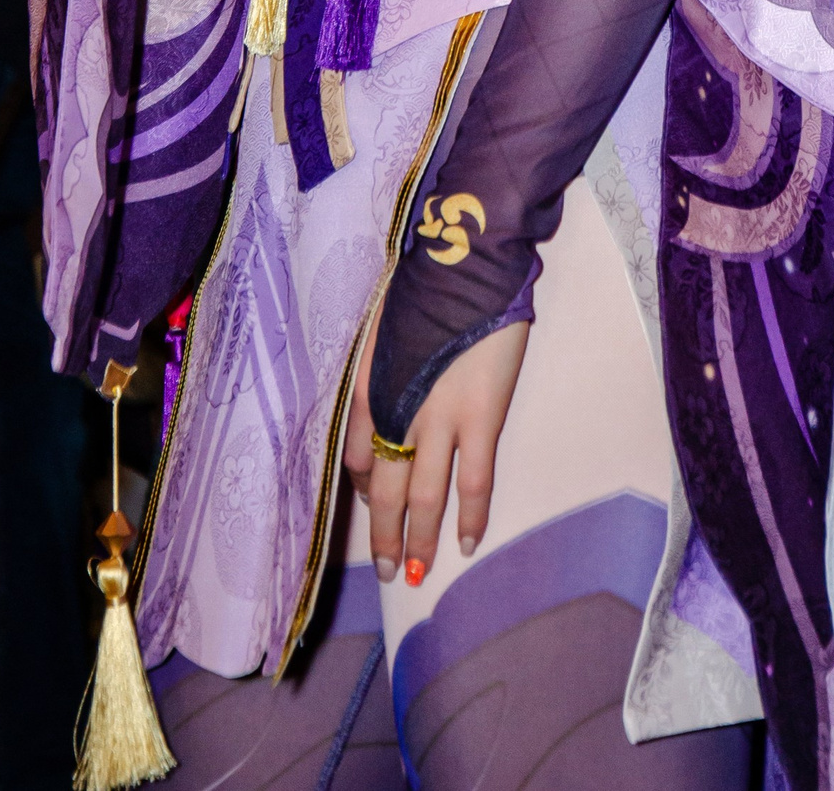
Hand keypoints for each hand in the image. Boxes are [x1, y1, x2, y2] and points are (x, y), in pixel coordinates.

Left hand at [342, 307, 528, 585]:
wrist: (465, 260)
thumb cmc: (425, 283)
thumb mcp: (381, 327)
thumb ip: (380, 369)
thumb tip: (387, 399)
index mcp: (367, 390)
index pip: (354, 458)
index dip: (364, 489)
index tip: (376, 502)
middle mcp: (395, 415)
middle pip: (385, 491)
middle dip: (386, 536)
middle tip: (390, 572)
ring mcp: (437, 420)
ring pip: (424, 497)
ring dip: (420, 540)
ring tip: (419, 573)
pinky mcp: (480, 417)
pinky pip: (473, 481)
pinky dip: (470, 516)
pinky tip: (467, 541)